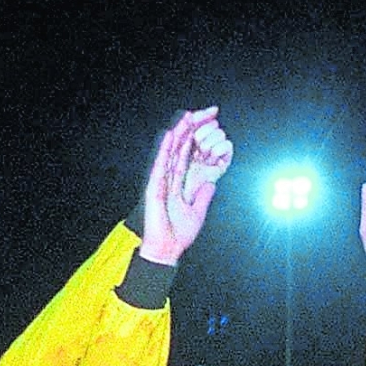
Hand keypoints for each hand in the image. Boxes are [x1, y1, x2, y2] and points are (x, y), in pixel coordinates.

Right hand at [139, 108, 230, 265]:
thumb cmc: (178, 234)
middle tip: (194, 114)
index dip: (194, 142)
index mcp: (178, 185)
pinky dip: (164, 152)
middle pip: (178, 152)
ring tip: (183, 118)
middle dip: (186, 133)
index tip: (202, 128)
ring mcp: (160, 183)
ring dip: (176, 136)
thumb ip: (203, 197)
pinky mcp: (154, 190)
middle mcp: (168, 181)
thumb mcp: (198, 213)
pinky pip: (160, 167)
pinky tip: (169, 138)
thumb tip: (211, 183)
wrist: (167, 251)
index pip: (186, 158)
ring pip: (169, 154)